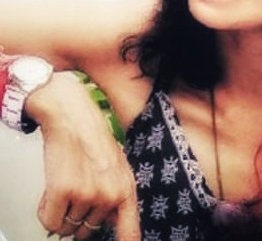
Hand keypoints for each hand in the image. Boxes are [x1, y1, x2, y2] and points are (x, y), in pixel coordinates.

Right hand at [26, 72, 140, 239]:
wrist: (74, 118)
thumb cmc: (94, 141)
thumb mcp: (118, 168)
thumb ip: (118, 197)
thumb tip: (112, 225)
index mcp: (126, 189)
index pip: (129, 232)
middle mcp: (110, 195)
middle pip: (87, 231)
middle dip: (77, 216)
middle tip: (77, 190)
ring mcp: (87, 194)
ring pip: (66, 227)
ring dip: (61, 211)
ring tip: (67, 184)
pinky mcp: (64, 191)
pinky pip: (50, 222)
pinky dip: (46, 210)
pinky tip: (53, 190)